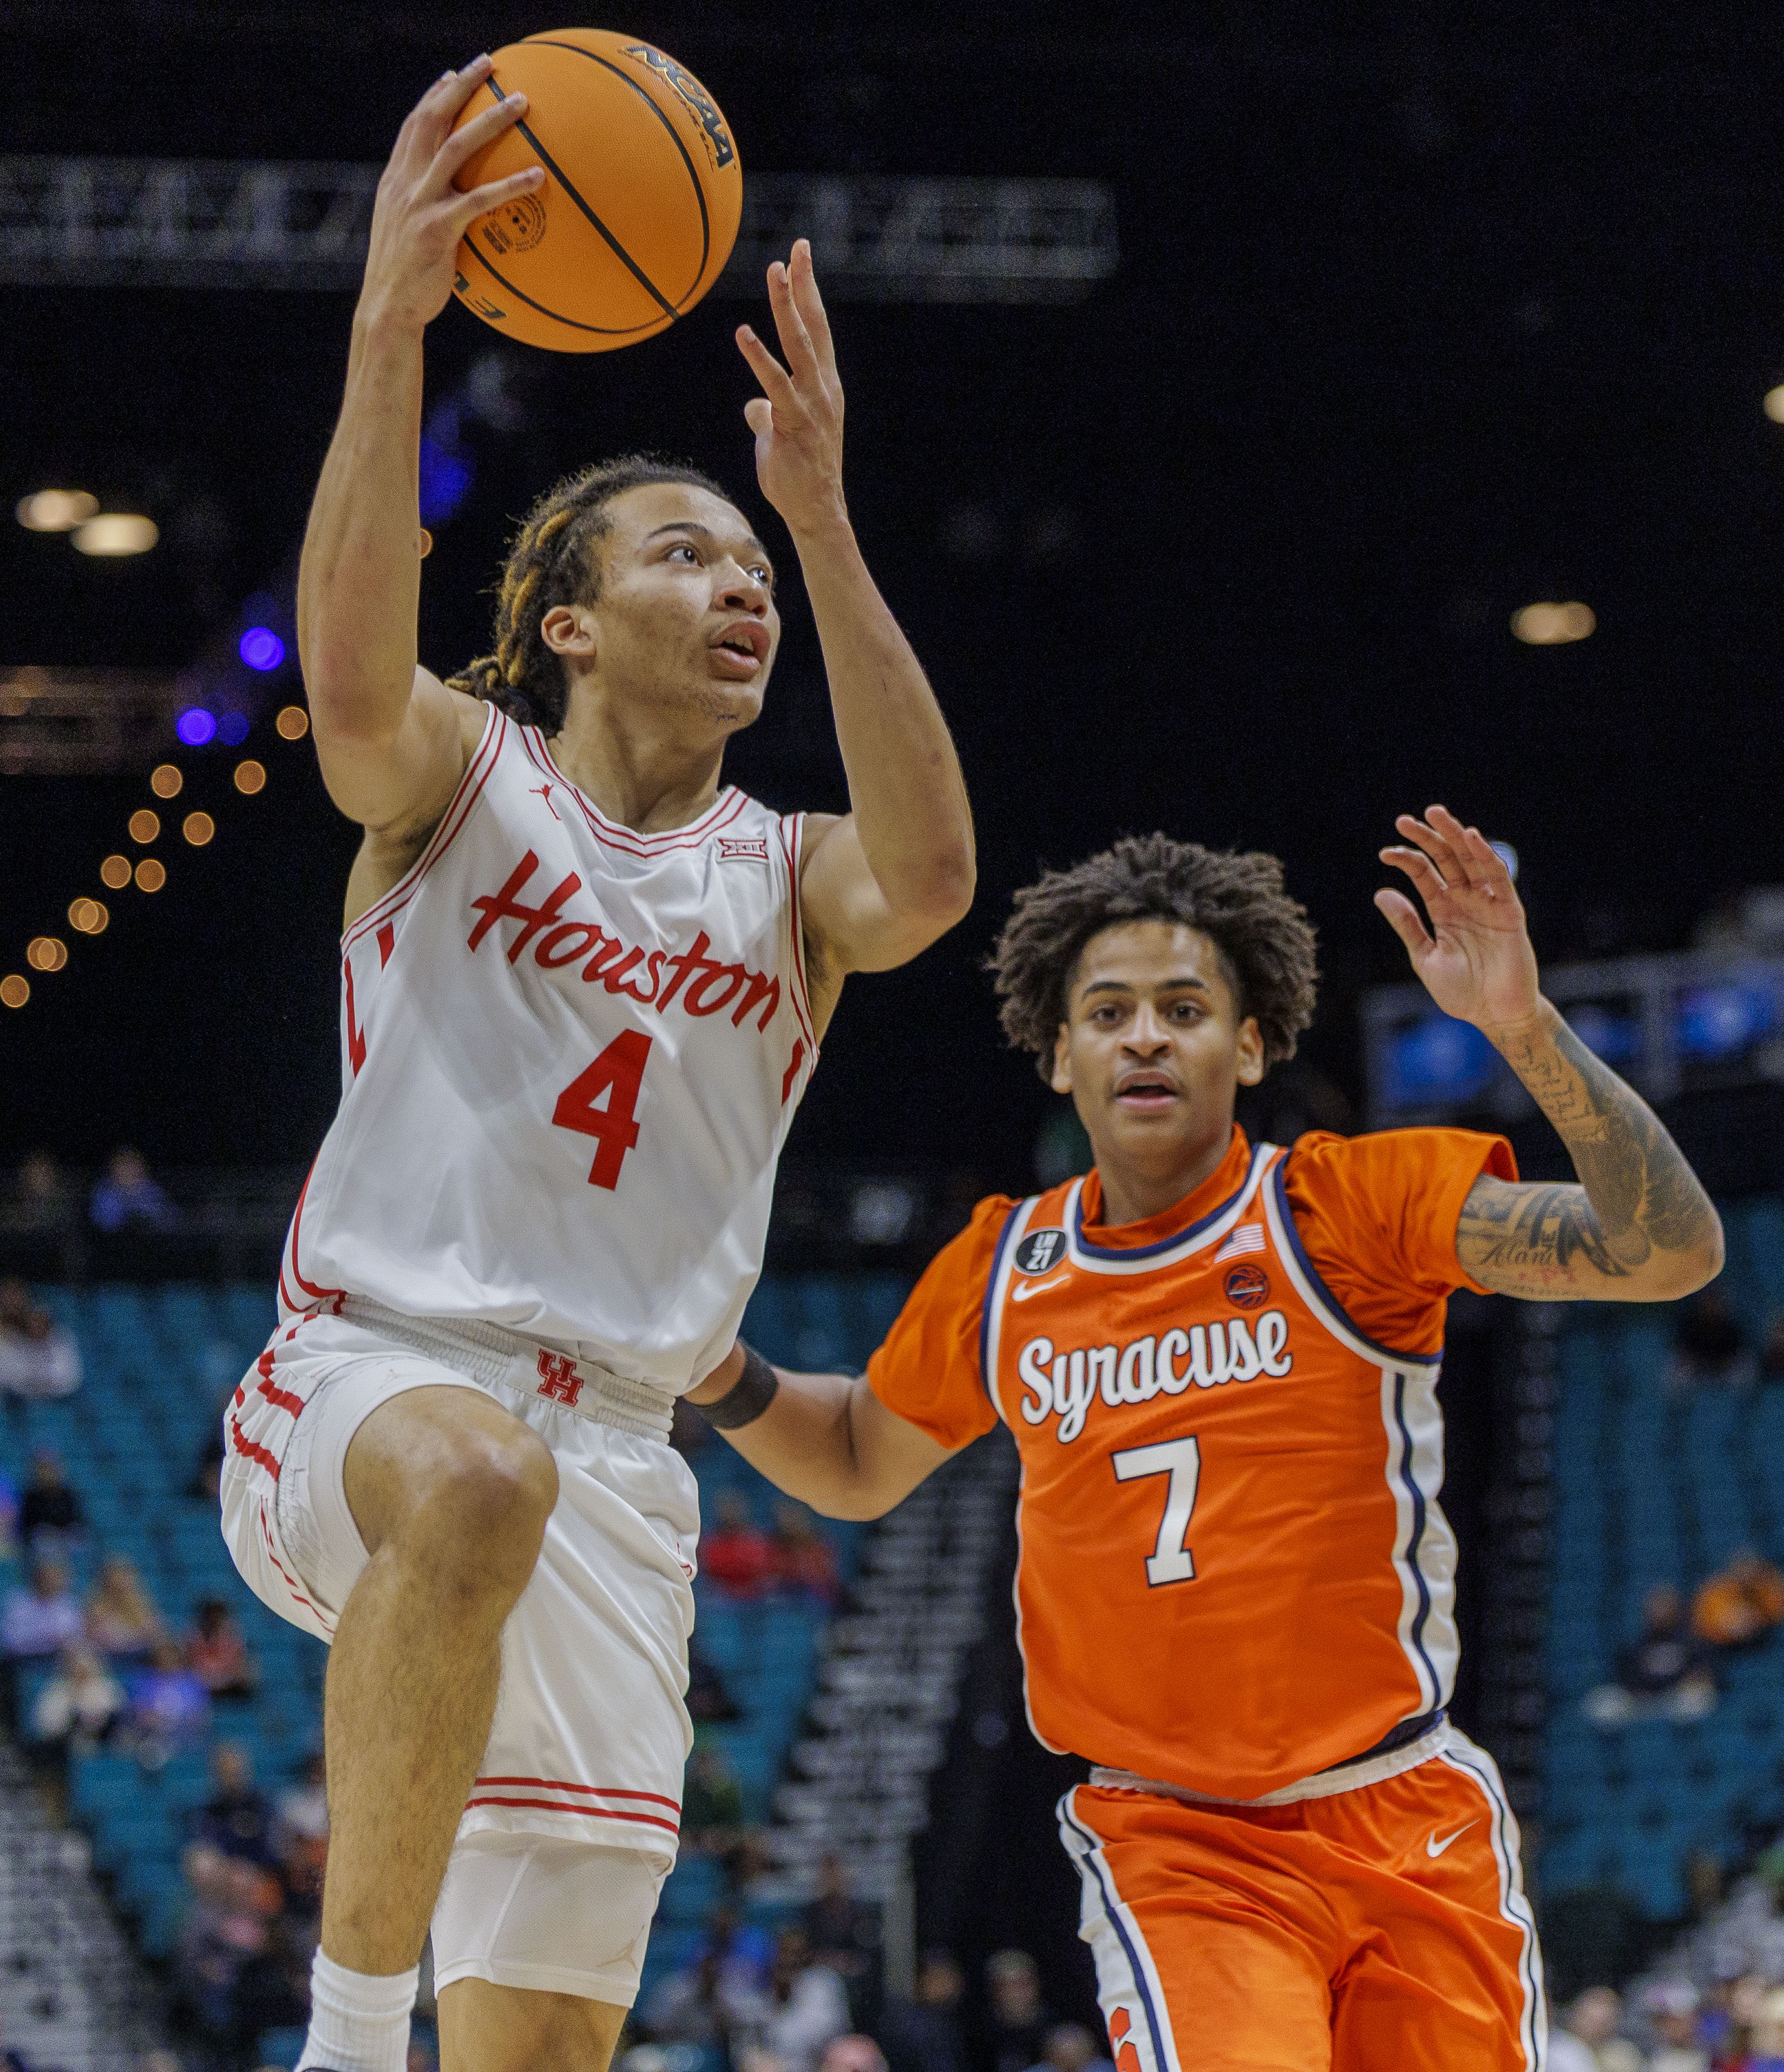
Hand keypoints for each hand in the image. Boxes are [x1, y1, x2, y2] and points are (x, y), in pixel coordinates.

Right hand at [357, 57, 540, 332]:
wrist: (387, 310)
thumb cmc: (405, 280)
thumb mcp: (405, 235)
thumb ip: (423, 210)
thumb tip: (452, 208)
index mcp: (396, 181)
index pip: (413, 125)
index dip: (433, 96)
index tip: (453, 74)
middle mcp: (404, 183)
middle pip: (431, 119)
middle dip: (460, 86)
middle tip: (489, 64)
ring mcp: (419, 203)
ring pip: (455, 147)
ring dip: (490, 120)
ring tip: (521, 102)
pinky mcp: (437, 230)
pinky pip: (479, 200)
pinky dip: (509, 185)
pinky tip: (538, 177)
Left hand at [734, 241, 847, 538]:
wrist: (816, 511)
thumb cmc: (798, 476)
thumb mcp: (779, 437)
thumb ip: (767, 414)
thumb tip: (754, 405)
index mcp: (824, 386)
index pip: (816, 331)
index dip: (809, 293)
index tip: (801, 258)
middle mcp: (823, 388)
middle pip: (814, 326)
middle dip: (806, 285)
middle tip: (798, 248)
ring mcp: (811, 404)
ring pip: (799, 346)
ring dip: (786, 306)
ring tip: (775, 271)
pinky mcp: (794, 422)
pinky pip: (774, 384)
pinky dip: (758, 357)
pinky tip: (744, 332)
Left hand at [1375, 805, 1542, 1034]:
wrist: (1494, 1015)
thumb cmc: (1462, 992)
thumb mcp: (1424, 957)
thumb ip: (1407, 925)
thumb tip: (1380, 893)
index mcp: (1444, 911)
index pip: (1424, 874)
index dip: (1407, 860)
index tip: (1385, 853)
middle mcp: (1466, 901)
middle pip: (1447, 860)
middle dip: (1428, 838)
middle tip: (1406, 819)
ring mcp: (1489, 904)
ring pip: (1471, 861)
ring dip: (1455, 837)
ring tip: (1436, 815)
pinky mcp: (1510, 912)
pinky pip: (1499, 879)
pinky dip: (1486, 857)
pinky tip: (1470, 838)